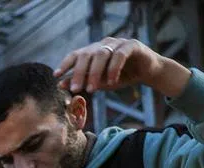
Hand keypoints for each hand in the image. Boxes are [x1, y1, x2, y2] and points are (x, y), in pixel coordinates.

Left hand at [55, 38, 189, 96]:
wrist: (146, 72)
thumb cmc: (120, 76)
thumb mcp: (98, 81)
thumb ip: (82, 80)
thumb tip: (60, 84)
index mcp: (93, 51)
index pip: (76, 54)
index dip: (65, 64)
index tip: (56, 76)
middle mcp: (104, 44)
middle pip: (86, 54)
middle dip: (79, 73)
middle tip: (75, 89)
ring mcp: (118, 43)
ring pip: (101, 55)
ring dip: (95, 73)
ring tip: (92, 89)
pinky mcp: (132, 45)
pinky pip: (119, 55)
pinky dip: (113, 69)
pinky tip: (111, 82)